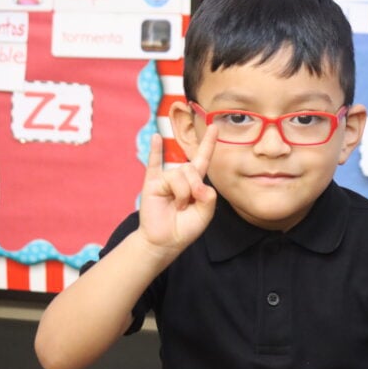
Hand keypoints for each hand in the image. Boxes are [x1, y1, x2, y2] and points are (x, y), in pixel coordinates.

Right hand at [138, 126, 218, 253]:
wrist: (164, 241)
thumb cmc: (184, 228)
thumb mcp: (205, 214)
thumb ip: (208, 197)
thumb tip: (197, 183)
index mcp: (196, 182)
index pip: (203, 159)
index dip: (209, 143)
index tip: (215, 127)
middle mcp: (181, 177)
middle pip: (192, 169)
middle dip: (193, 188)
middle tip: (187, 205)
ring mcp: (166, 178)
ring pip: (178, 175)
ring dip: (181, 194)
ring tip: (176, 207)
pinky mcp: (152, 183)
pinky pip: (154, 164)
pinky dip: (155, 150)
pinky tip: (157, 137)